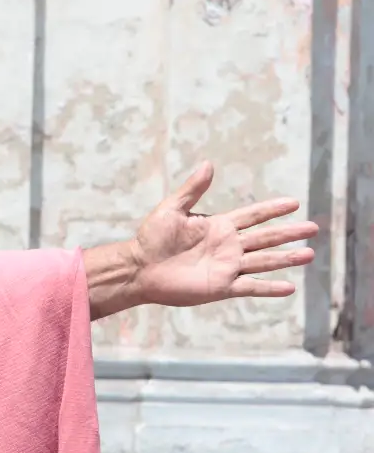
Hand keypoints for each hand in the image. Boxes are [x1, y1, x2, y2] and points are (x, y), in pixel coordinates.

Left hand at [86, 162, 318, 318]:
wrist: (139, 268)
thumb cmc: (151, 238)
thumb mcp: (171, 209)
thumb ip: (192, 189)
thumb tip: (208, 164)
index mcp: (219, 226)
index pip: (253, 215)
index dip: (272, 209)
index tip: (294, 203)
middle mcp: (228, 246)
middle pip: (266, 238)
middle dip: (289, 233)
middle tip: (313, 228)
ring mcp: (227, 267)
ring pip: (264, 261)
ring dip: (286, 258)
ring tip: (309, 254)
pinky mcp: (222, 286)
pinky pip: (250, 287)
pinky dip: (269, 288)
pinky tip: (289, 288)